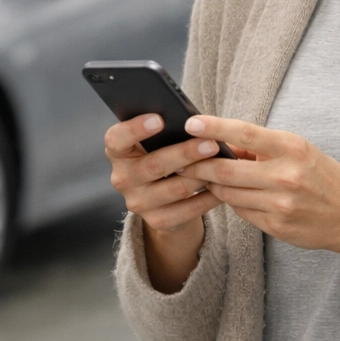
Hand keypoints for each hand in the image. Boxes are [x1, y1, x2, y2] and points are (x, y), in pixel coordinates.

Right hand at [106, 114, 228, 291]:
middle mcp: (122, 179)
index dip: (135, 129)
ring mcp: (138, 203)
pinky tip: (223, 186)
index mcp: (118, 152)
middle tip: (211, 143)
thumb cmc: (162, 156)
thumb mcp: (155, 143)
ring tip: (222, 164)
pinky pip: (188, 209)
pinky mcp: (157, 221)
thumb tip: (192, 122)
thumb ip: (165, 131)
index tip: (159, 119)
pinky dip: (208, 197)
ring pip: (175, 188)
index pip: (116, 139)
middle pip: (154, 165)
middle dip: (185, 153)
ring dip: (202, 175)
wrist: (162, 200)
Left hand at [179, 114, 339, 261]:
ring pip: (228, 194)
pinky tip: (230, 195)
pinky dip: (232, 202)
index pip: (244, 133)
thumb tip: (221, 143)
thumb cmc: (323, 176)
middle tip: (178, 159)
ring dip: (211, 185)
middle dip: (197, 165)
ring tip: (198, 176)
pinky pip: (241, 212)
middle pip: (226, 169)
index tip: (190, 122)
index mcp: (291, 148)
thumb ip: (261, 147)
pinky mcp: (276, 227)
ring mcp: (280, 204)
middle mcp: (285, 176)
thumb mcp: (298, 150)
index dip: (213, 127)